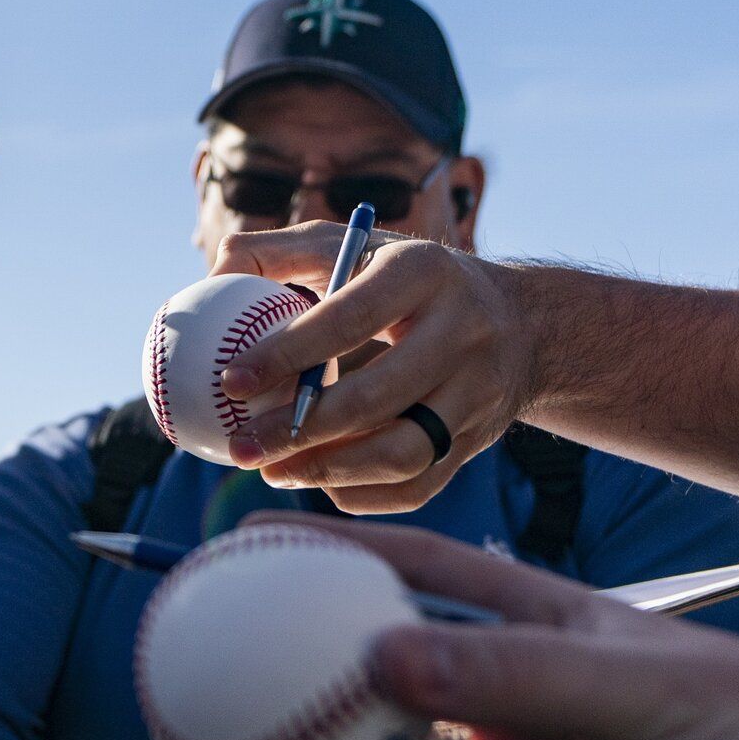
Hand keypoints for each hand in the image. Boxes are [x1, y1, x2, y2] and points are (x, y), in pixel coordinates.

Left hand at [209, 227, 532, 511]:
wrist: (519, 325)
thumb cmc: (406, 280)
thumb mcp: (355, 245)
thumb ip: (282, 252)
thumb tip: (219, 270)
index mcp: (423, 272)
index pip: (348, 318)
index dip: (286, 353)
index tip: (229, 381)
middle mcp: (462, 333)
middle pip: (375, 397)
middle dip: (296, 430)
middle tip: (240, 445)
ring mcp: (477, 394)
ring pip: (402, 453)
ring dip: (328, 471)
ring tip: (272, 471)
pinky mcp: (477, 441)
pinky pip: (418, 486)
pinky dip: (361, 493)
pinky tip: (316, 480)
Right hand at [288, 520, 738, 739]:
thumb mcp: (644, 688)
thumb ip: (505, 671)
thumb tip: (373, 651)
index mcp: (549, 632)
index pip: (423, 576)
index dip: (334, 559)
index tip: (247, 552)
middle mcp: (519, 708)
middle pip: (376, 700)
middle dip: (304, 714)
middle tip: (234, 735)